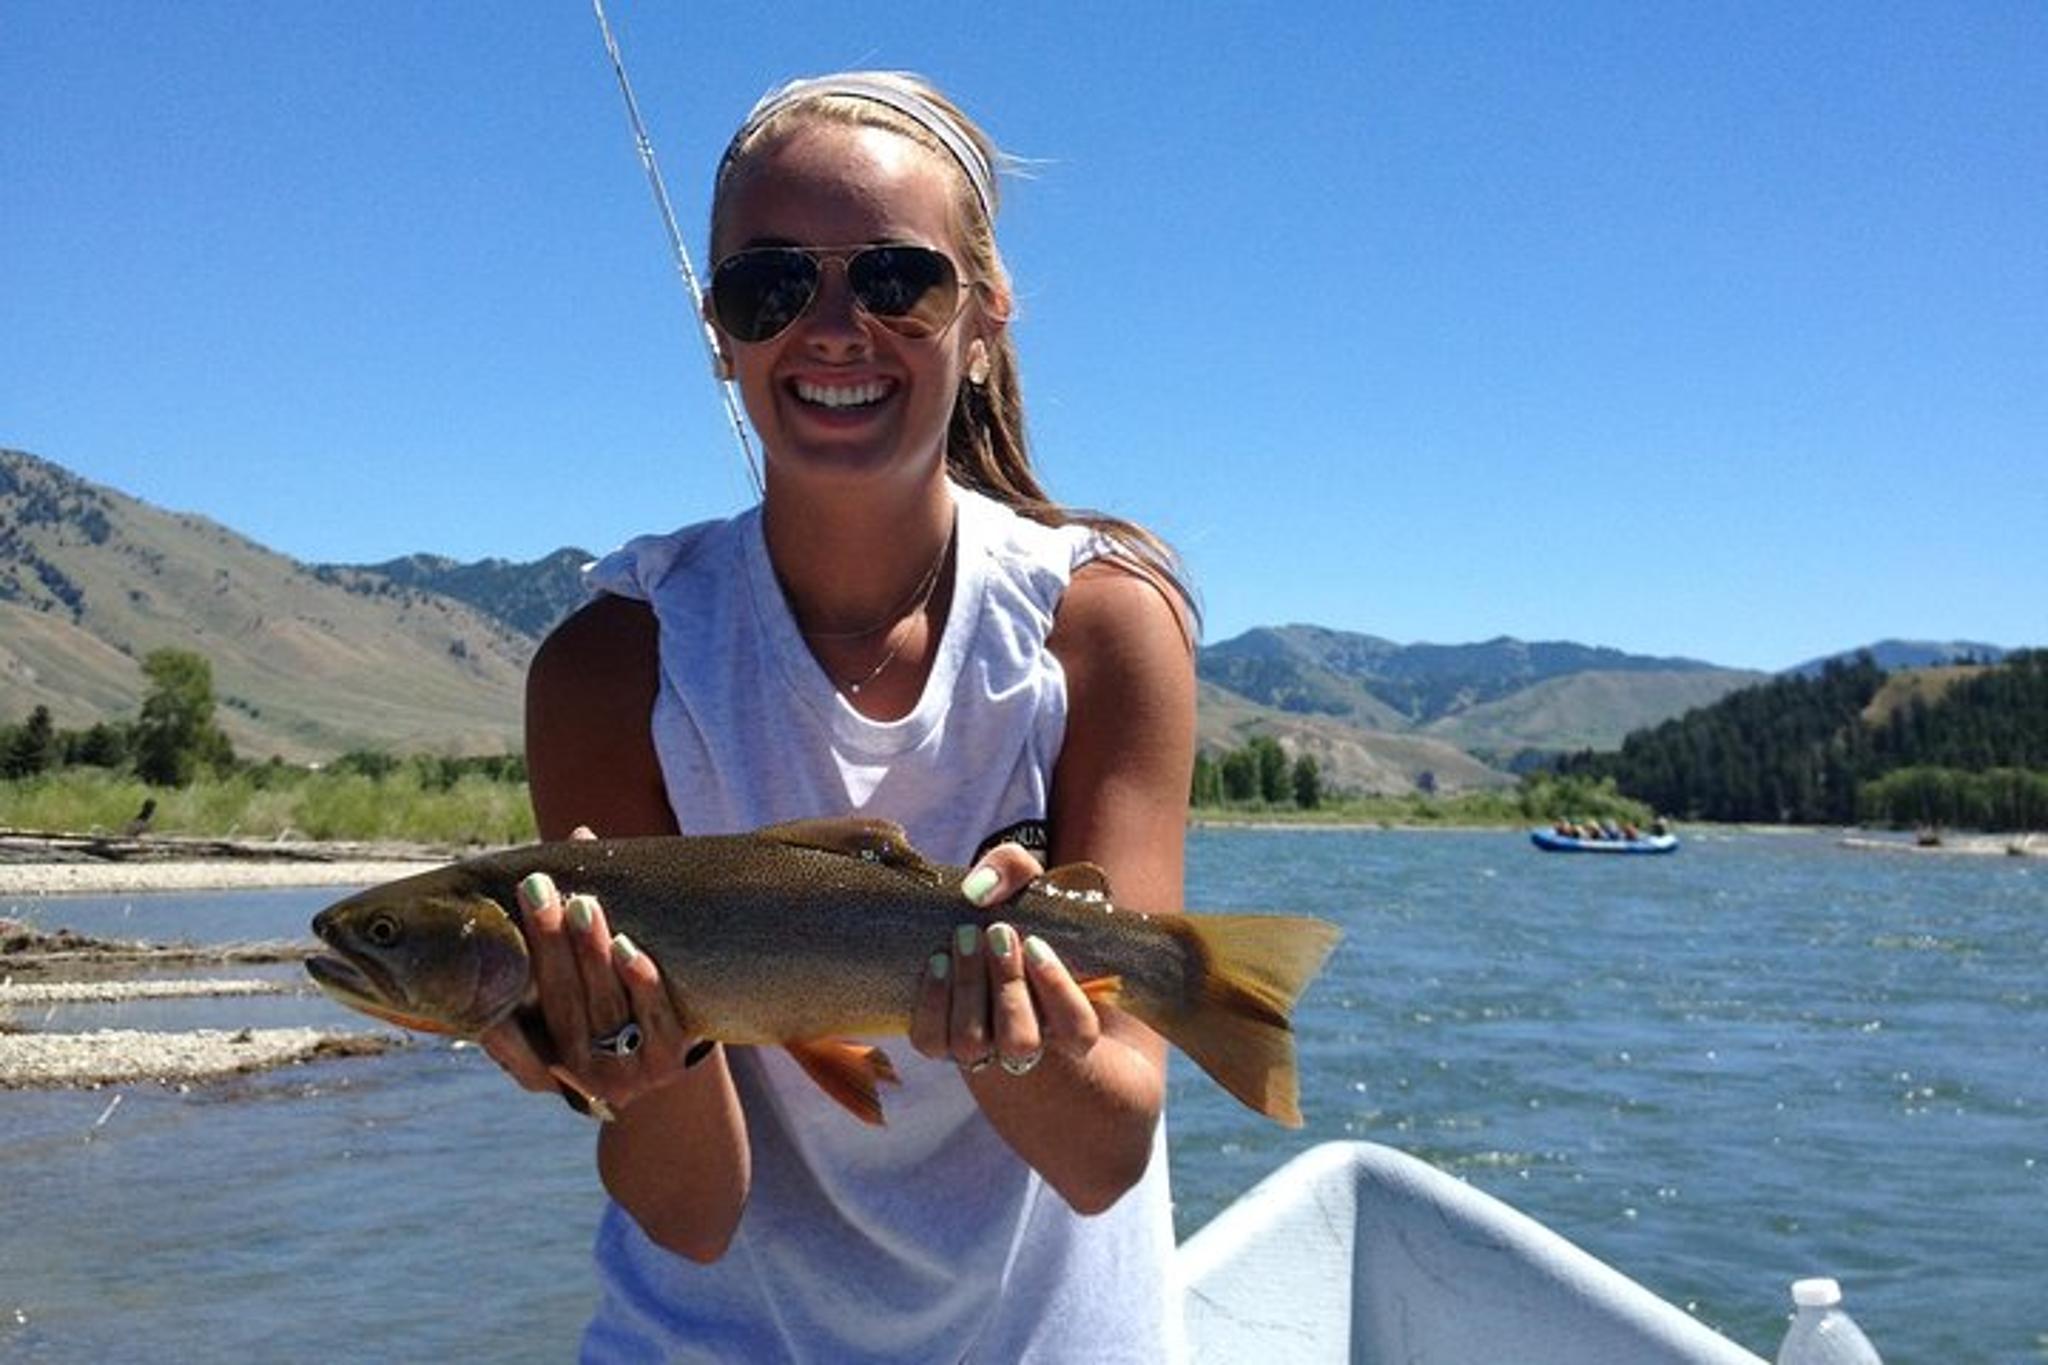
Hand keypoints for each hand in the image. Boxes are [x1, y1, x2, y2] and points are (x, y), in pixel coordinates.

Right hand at [480, 826, 705, 1117]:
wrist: (678, 1039)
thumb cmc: (613, 986)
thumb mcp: (583, 962)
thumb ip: (573, 914)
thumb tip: (583, 832)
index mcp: (539, 1052)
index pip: (513, 1009)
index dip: (517, 953)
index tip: (517, 897)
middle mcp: (573, 1071)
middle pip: (557, 1002)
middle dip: (548, 942)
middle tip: (539, 887)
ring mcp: (621, 1073)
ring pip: (602, 1007)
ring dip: (590, 953)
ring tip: (584, 905)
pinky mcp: (666, 1065)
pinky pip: (651, 1020)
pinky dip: (639, 982)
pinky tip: (628, 946)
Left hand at [907, 842, 1102, 1082]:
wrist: (969, 933)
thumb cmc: (1013, 912)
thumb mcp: (1027, 884)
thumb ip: (1015, 870)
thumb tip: (977, 889)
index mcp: (1066, 1017)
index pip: (1077, 1031)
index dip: (1059, 991)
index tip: (1036, 943)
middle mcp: (1025, 1043)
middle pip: (1020, 1040)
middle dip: (1007, 984)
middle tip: (997, 932)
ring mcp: (979, 1049)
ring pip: (973, 1044)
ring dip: (968, 987)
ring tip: (965, 937)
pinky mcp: (938, 1044)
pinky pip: (931, 1039)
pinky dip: (933, 1000)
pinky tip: (937, 960)